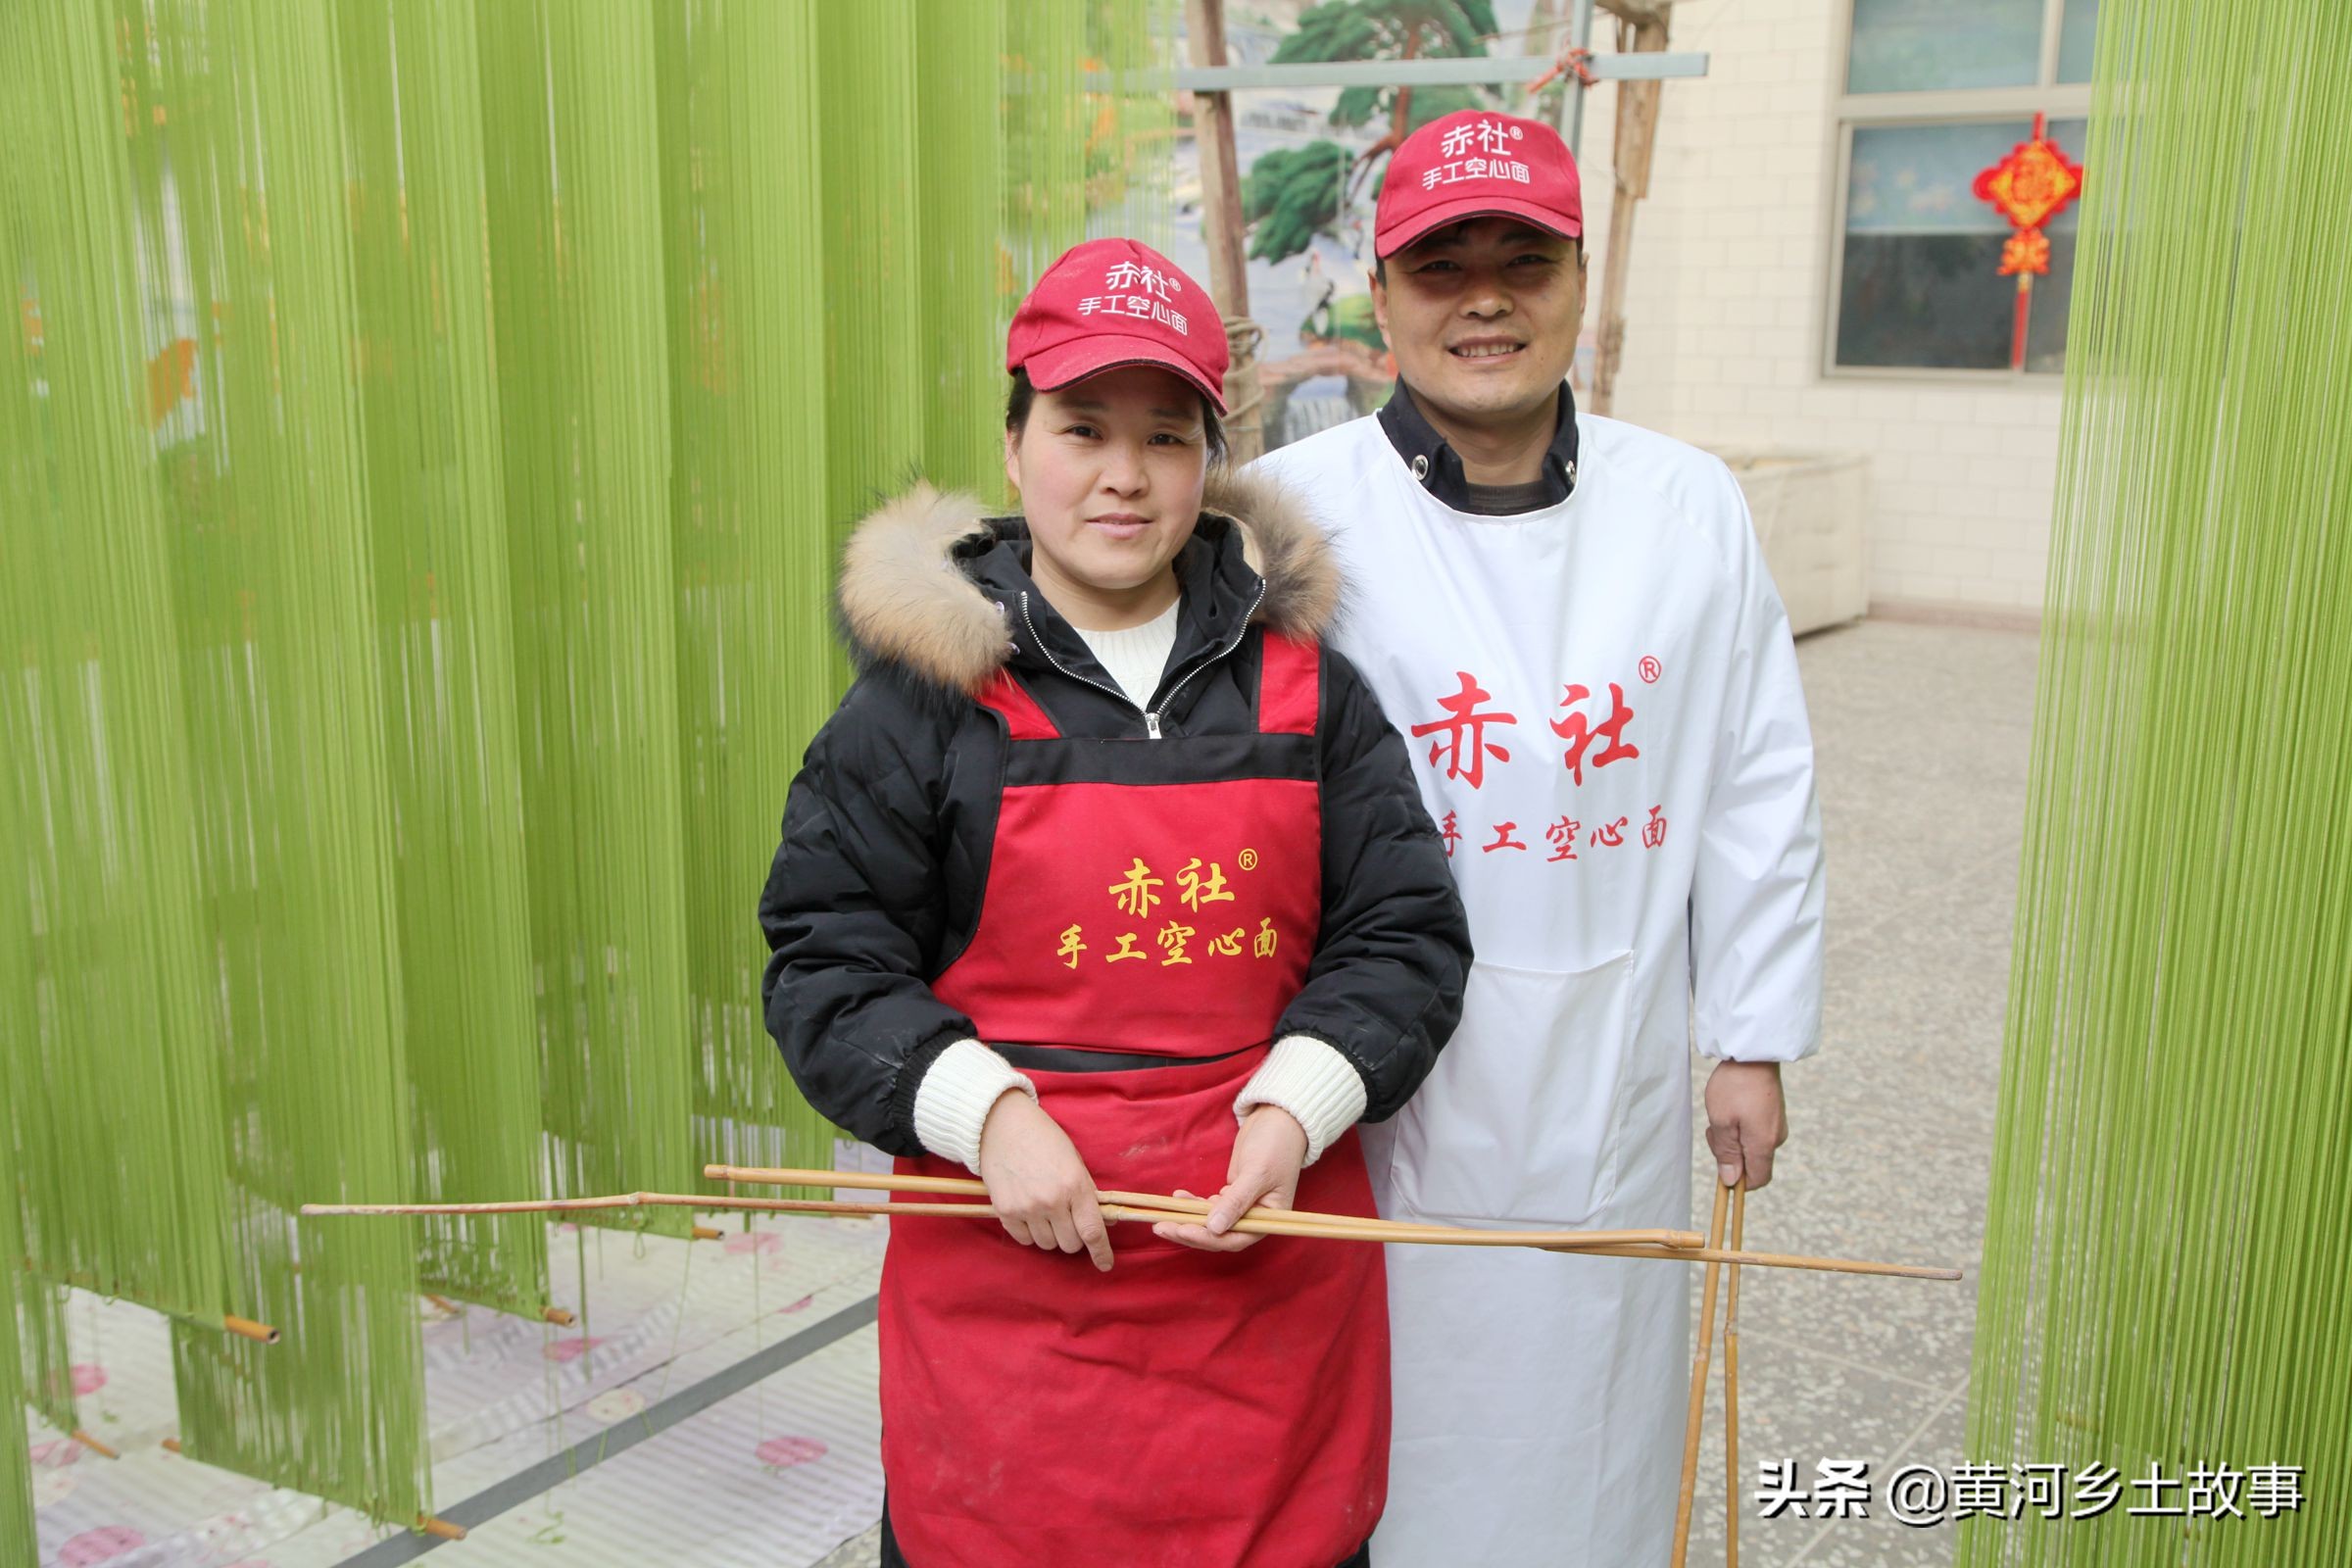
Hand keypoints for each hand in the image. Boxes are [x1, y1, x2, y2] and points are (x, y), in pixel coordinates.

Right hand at [976, 1092, 1113, 1270]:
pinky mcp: (1005, 1212)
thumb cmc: (1044, 1139)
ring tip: (1045, 1211)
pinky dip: (1030, 1232)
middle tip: (1067, 1219)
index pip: (1092, 1231)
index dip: (1101, 1252)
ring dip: (1050, 1234)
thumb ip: (1087, 1193)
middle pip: (1070, 1244)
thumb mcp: (1074, 1161)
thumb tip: (1103, 1221)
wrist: (1003, 1126)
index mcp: (1075, 1185)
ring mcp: (1027, 1208)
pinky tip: (1028, 1212)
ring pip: (1047, 1244)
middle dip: (1073, 1236)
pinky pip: (1024, 1239)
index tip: (1105, 1264)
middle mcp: (1052, 1201)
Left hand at [1154, 1105, 1308, 1253]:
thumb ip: (1236, 1201)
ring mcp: (1241, 1207)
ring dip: (1187, 1220)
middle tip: (1161, 1227)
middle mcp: (1254, 1219)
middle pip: (1218, 1235)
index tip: (1182, 1230)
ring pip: (1210, 1222)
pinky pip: (1209, 1206)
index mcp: (1268, 1219)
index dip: (1207, 1238)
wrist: (1279, 1120)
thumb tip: (1214, 1228)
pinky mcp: (1231, 1195)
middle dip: (1190, 1231)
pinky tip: (1178, 1197)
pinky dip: (1193, 1204)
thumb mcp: (1257, 1172)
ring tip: (1161, 1216)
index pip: (1234, 1239)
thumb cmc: (1276, 1145)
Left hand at [1704, 1060, 1787, 1190]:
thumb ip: (1726, 1153)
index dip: (1739, 1181)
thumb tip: (1731, 1181)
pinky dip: (1740, 1125)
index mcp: (1765, 1143)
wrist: (1754, 1052)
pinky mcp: (1774, 1114)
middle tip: (1715, 1128)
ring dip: (1732, 1136)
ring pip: (1751, 1145)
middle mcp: (1776, 1137)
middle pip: (1752, 1162)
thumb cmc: (1735, 1086)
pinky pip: (1755, 1131)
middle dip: (1729, 1153)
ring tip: (1721, 1112)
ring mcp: (1777, 1125)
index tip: (1721, 1164)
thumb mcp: (1722, 1121)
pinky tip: (1731, 1107)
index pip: (1758, 1180)